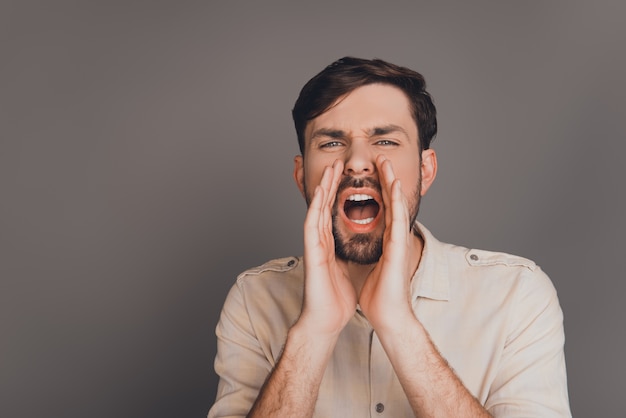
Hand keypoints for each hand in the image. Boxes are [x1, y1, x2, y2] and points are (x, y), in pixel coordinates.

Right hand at [298, 160, 356, 337]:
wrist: (327, 320)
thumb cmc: (335, 299)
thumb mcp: (347, 269)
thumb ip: (347, 254)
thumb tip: (357, 245)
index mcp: (330, 245)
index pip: (333, 213)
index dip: (339, 193)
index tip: (346, 176)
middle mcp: (320, 242)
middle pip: (324, 207)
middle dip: (330, 184)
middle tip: (337, 164)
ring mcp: (314, 247)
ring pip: (317, 211)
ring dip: (323, 189)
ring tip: (330, 170)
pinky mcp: (311, 255)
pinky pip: (312, 227)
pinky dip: (315, 208)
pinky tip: (320, 194)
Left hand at [358, 155, 415, 330]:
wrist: (388, 316)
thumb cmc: (378, 297)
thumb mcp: (368, 268)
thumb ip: (368, 254)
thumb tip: (359, 247)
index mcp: (384, 243)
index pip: (381, 210)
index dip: (377, 190)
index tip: (372, 173)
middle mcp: (392, 239)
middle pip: (389, 202)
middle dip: (385, 179)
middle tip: (381, 159)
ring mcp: (397, 243)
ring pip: (395, 206)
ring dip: (391, 183)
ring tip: (386, 163)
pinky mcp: (398, 249)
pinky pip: (397, 220)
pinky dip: (396, 202)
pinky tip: (394, 186)